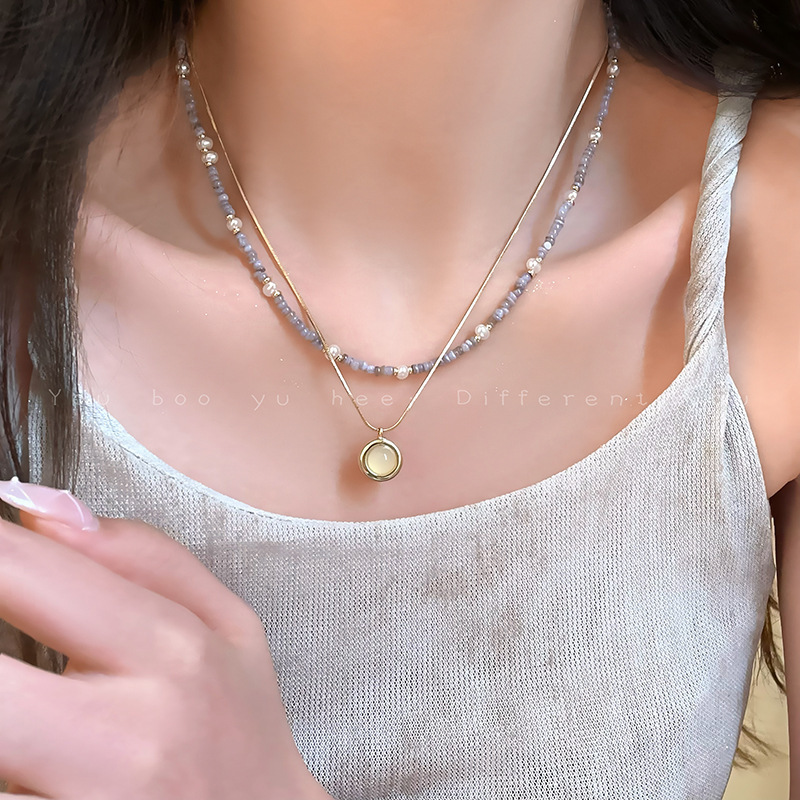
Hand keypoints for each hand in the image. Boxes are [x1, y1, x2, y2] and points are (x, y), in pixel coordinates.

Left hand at [0, 479, 331, 799]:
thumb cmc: (241, 729)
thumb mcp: (229, 622)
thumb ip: (143, 554)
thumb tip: (42, 508)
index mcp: (171, 651)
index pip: (27, 570)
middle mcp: (124, 732)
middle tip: (8, 623)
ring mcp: (87, 799)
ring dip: (0, 698)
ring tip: (29, 688)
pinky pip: (2, 783)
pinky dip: (9, 755)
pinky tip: (32, 736)